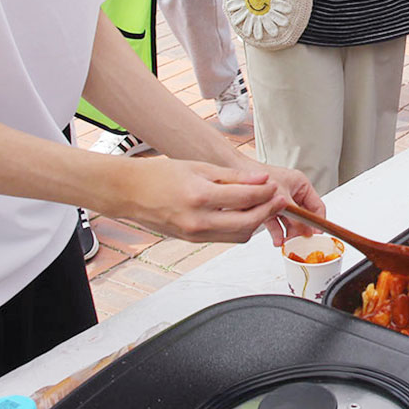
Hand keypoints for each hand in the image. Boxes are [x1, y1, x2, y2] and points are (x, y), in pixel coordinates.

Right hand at [117, 157, 287, 241]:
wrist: (130, 192)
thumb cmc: (160, 175)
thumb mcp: (199, 167)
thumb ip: (233, 177)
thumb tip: (260, 179)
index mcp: (199, 196)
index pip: (245, 198)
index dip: (265, 192)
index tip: (274, 186)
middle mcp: (198, 220)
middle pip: (247, 222)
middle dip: (268, 210)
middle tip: (278, 199)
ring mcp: (195, 234)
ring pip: (239, 236)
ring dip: (256, 222)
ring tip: (263, 206)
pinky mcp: (193, 241)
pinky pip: (226, 238)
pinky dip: (240, 228)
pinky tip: (243, 214)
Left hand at [258, 162, 325, 245]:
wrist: (235, 179)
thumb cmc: (258, 178)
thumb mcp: (282, 199)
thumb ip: (296, 216)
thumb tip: (305, 231)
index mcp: (300, 184)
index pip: (317, 206)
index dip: (318, 221)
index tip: (317, 234)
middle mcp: (292, 192)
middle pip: (303, 216)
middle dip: (302, 230)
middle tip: (302, 241)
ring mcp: (280, 200)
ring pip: (290, 220)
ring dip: (289, 233)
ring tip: (288, 243)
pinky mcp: (269, 206)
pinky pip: (277, 222)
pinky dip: (277, 231)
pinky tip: (278, 239)